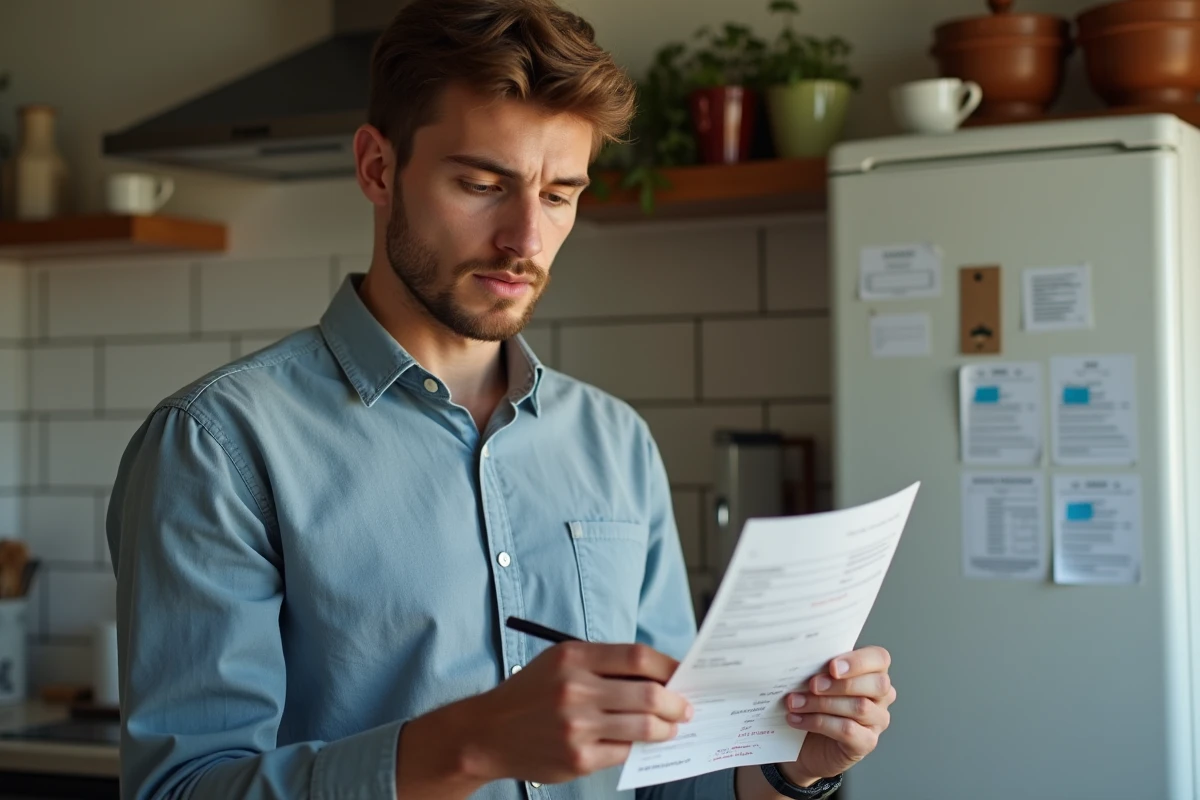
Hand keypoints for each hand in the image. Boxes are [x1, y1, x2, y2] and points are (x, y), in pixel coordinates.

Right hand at [456, 641, 692, 784]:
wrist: (488, 733)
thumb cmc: (532, 693)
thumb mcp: (560, 662)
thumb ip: (604, 664)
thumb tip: (658, 675)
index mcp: (574, 657)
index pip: (637, 657)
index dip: (668, 665)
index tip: (682, 672)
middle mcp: (576, 690)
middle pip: (649, 693)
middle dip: (677, 702)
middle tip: (686, 707)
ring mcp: (577, 726)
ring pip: (644, 726)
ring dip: (666, 728)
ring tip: (671, 726)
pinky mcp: (578, 758)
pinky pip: (624, 751)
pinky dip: (636, 746)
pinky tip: (638, 741)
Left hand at [781, 646, 895, 784]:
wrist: (804, 741)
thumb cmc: (813, 702)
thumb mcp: (817, 678)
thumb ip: (820, 666)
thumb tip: (804, 656)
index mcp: (873, 672)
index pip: (880, 658)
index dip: (858, 661)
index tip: (832, 666)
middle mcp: (881, 696)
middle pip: (877, 684)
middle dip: (840, 684)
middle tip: (812, 685)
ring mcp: (877, 721)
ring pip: (860, 707)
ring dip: (822, 703)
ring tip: (795, 702)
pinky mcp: (867, 742)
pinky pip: (847, 730)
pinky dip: (818, 723)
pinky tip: (798, 720)